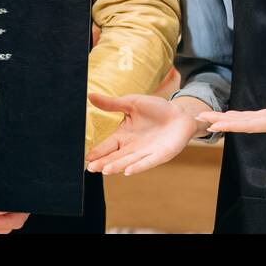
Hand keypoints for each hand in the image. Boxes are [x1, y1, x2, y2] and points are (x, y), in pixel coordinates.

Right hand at [85, 93, 202, 176]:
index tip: (86, 157)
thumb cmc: (155, 109)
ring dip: (117, 166)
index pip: (107, 146)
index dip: (97, 152)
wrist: (179, 114)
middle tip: (90, 168)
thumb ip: (112, 104)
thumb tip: (90, 95)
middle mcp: (132, 148)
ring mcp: (145, 153)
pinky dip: (137, 167)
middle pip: (114, 157)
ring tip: (105, 170)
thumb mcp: (131, 103)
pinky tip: (128, 171)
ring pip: (128, 161)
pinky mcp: (159, 156)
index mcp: (123, 136)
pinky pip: (147, 163)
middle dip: (103, 163)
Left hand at [196, 82, 265, 135]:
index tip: (209, 123)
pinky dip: (242, 116)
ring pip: (247, 121)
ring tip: (211, 119)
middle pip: (242, 124)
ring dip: (229, 120)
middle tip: (199, 119)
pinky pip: (255, 117)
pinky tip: (235, 115)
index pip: (247, 124)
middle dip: (221, 122)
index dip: (227, 123)